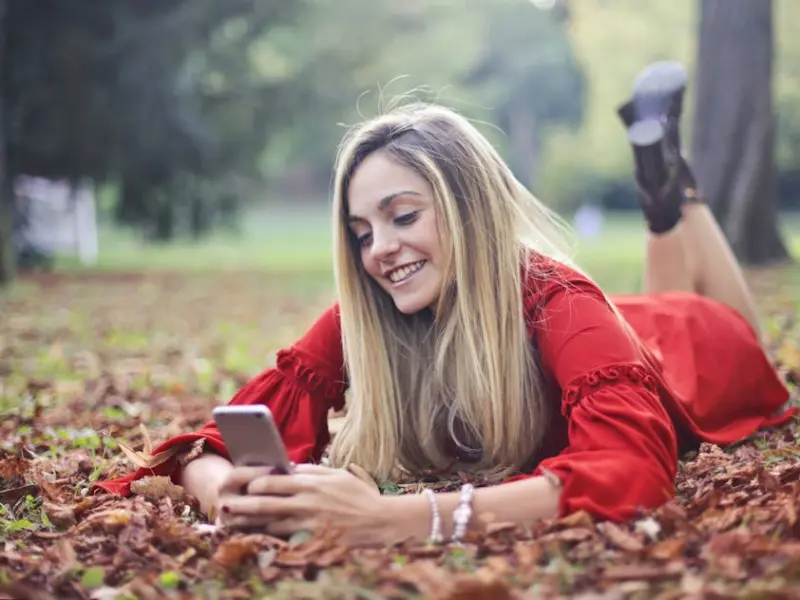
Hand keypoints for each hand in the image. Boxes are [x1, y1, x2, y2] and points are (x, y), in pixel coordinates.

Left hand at [218, 463, 390, 546]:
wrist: (380, 519)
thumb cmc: (359, 495)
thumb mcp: (337, 474)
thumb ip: (312, 470)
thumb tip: (290, 468)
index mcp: (310, 483)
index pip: (272, 481)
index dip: (254, 484)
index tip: (247, 486)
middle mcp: (305, 503)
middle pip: (265, 504)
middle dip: (243, 506)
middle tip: (226, 507)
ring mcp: (308, 524)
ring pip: (271, 525)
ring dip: (250, 525)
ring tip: (233, 525)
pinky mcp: (313, 541)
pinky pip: (285, 541)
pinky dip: (270, 540)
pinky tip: (259, 539)